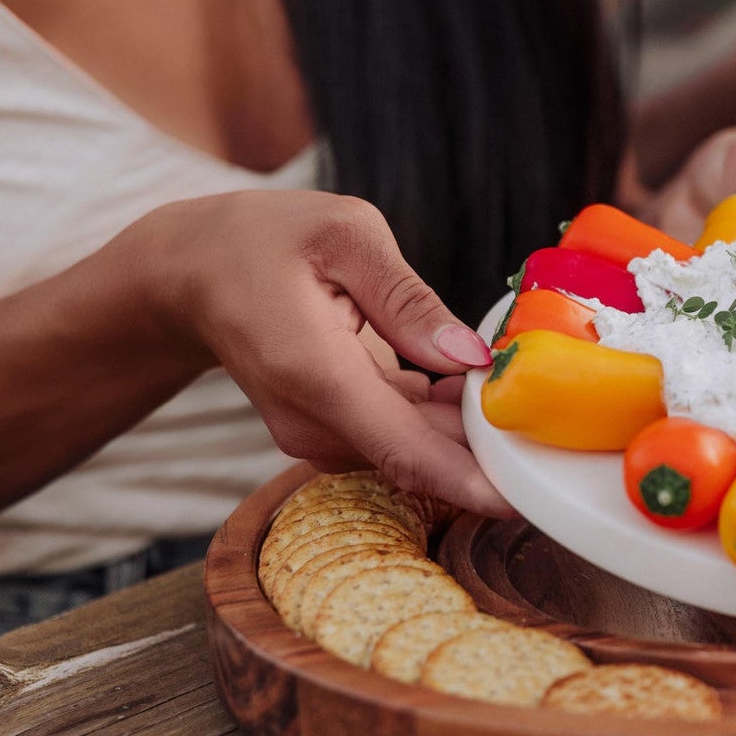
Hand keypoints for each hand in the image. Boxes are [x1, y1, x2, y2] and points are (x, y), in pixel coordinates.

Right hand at [136, 191, 512, 515]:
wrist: (188, 274)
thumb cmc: (262, 241)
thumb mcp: (344, 236)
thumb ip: (410, 300)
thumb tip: (470, 359)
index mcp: (318, 374)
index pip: (405, 451)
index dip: (469, 482)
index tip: (525, 499)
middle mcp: (313, 420)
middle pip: (419, 454)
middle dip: (487, 442)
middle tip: (548, 409)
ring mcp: (315, 433)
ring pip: (412, 447)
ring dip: (464, 426)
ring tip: (506, 382)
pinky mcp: (325, 430)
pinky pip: (395, 434)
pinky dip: (436, 417)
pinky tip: (464, 383)